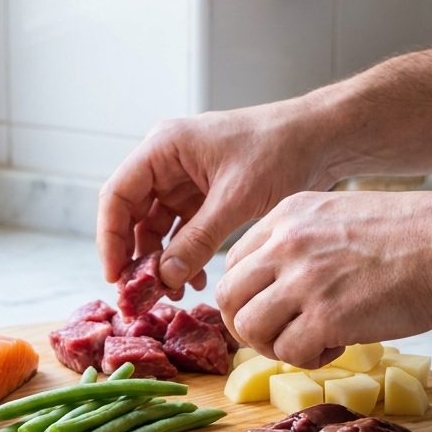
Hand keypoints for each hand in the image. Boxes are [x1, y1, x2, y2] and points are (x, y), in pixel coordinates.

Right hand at [97, 97, 331, 287]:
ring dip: (161, 259)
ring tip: (171, 293)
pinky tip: (194, 280)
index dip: (110, 238)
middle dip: (135, 255)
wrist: (322, 138)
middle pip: (132, 212)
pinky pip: (182, 229)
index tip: (115, 275)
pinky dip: (184, 254)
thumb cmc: (280, 151)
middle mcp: (167, 160)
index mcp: (164, 147)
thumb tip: (165, 277)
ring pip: (156, 225)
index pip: (118, 194)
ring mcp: (184, 178)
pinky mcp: (204, 193)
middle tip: (138, 294)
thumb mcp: (236, 199)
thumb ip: (198, 239)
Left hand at [216, 190, 431, 366]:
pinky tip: (336, 348)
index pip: (234, 262)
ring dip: (274, 346)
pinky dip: (308, 359)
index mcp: (288, 216)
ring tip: (309, 343)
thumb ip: (305, 242)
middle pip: (229, 297)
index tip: (271, 309)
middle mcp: (286, 244)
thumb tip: (282, 280)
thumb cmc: (415, 235)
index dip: (247, 294)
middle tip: (279, 336)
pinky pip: (288, 352)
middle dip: (247, 325)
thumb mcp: (342, 217)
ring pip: (249, 328)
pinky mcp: (326, 317)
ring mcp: (303, 280)